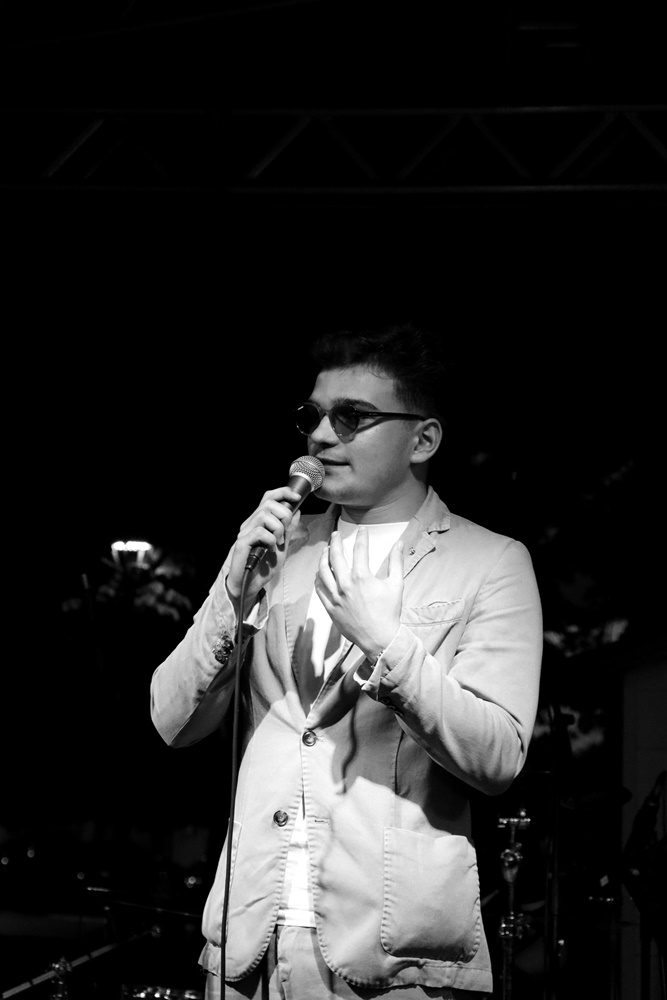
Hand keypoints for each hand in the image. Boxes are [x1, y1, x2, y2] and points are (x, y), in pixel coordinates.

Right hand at [226, 487, 302, 615]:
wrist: (249, 587)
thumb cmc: (262, 568)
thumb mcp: (281, 547)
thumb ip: (288, 530)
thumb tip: (297, 512)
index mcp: (259, 522)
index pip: (268, 497)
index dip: (283, 492)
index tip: (297, 497)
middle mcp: (250, 524)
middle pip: (269, 503)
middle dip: (284, 515)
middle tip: (284, 535)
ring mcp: (244, 533)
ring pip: (264, 515)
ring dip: (278, 529)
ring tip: (277, 544)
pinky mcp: (241, 543)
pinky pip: (259, 532)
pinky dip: (270, 540)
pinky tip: (270, 550)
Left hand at [315, 526, 403, 657]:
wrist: (380, 639)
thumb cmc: (389, 612)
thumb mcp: (396, 584)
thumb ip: (396, 561)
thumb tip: (400, 543)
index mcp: (362, 577)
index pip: (359, 549)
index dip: (361, 537)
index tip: (362, 530)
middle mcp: (345, 584)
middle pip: (335, 556)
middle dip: (336, 541)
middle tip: (336, 534)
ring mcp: (335, 596)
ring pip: (322, 570)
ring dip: (323, 557)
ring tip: (326, 549)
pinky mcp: (329, 607)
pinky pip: (319, 588)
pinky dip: (318, 577)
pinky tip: (320, 571)